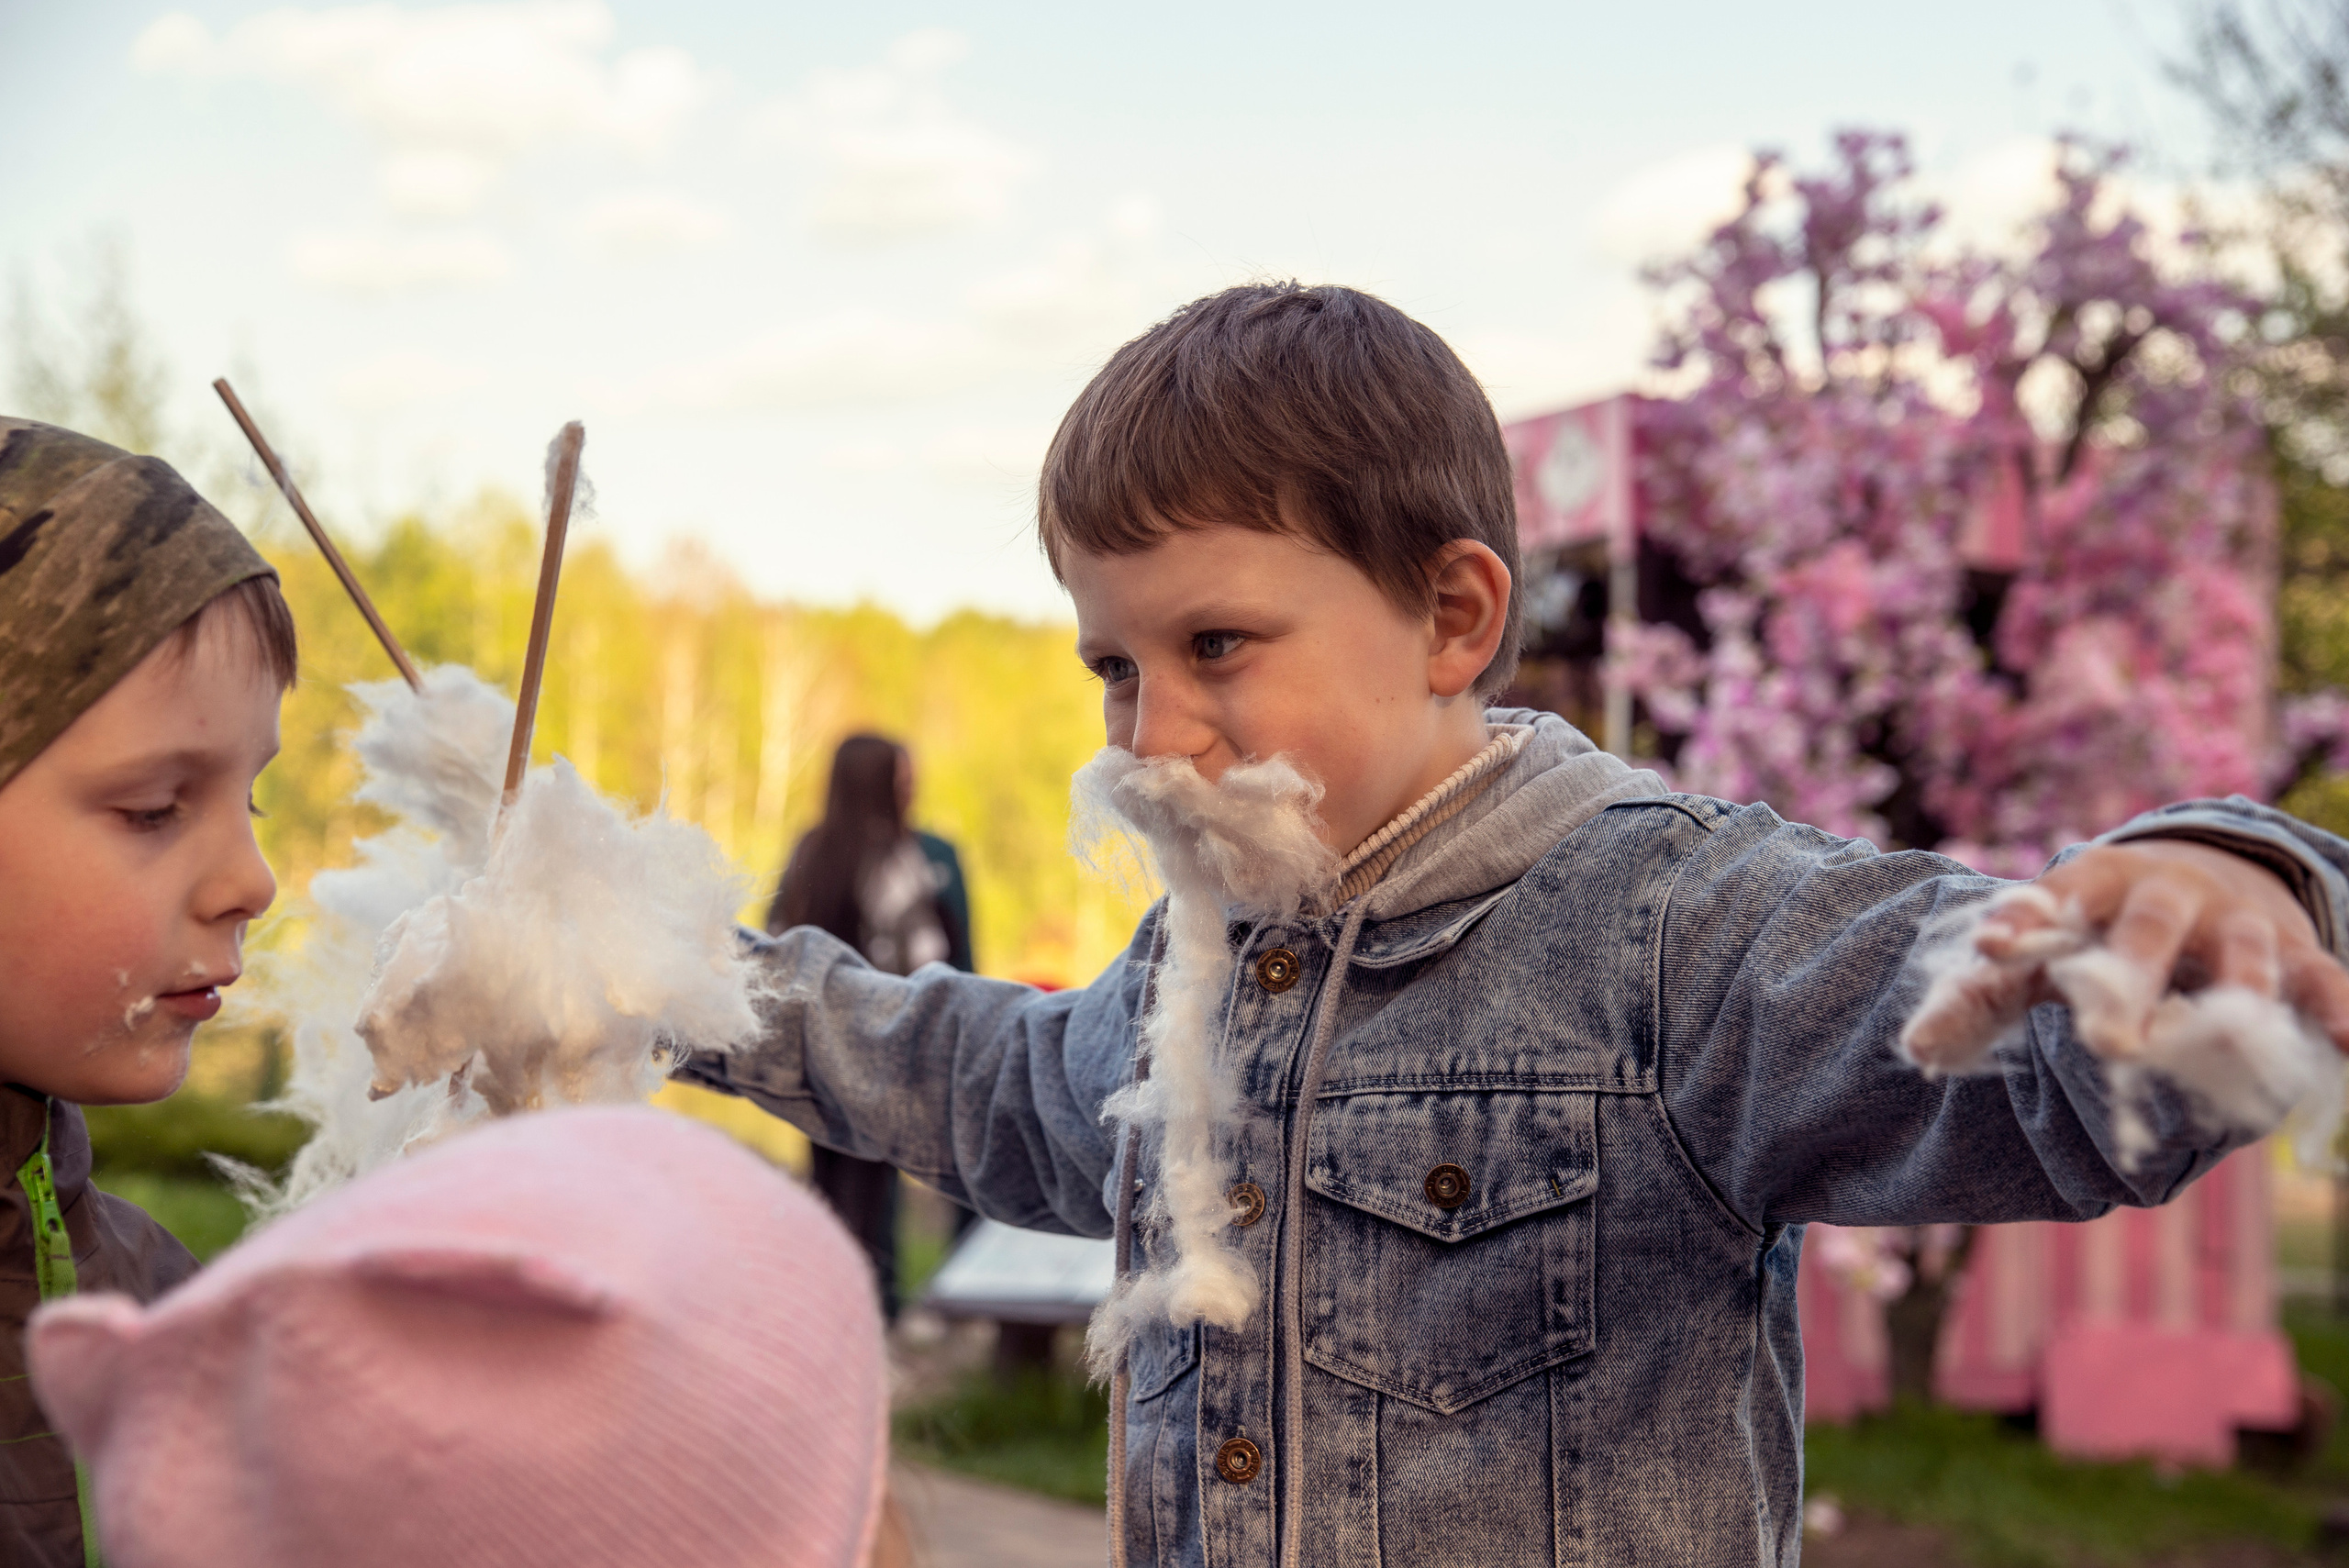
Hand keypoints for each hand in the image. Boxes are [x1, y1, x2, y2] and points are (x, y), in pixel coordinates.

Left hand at [1903, 841, 2348, 1070]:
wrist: (2206, 872)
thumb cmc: (2102, 923)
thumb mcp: (2047, 945)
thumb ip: (1984, 995)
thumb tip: (1917, 1051)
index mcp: (2095, 881)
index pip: (2055, 893)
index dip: (2026, 917)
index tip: (1992, 944)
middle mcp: (2168, 892)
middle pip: (2147, 927)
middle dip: (2130, 975)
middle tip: (2105, 1039)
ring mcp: (2236, 920)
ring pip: (2242, 950)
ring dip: (2235, 987)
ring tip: (2230, 1029)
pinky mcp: (2296, 952)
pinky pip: (2322, 977)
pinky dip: (2337, 1006)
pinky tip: (2344, 1039)